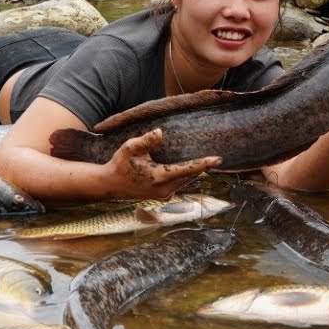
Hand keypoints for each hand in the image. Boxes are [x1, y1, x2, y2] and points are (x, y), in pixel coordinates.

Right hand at [104, 128, 221, 198]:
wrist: (110, 184)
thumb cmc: (120, 164)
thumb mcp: (130, 148)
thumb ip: (146, 140)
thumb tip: (161, 132)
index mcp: (158, 177)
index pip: (186, 169)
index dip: (202, 164)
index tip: (217, 159)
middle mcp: (164, 190)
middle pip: (189, 177)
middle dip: (202, 168)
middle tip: (217, 158)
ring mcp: (163, 195)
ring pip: (185, 182)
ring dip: (195, 172)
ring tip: (208, 162)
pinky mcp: (162, 196)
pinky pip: (179, 185)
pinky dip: (186, 177)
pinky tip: (190, 169)